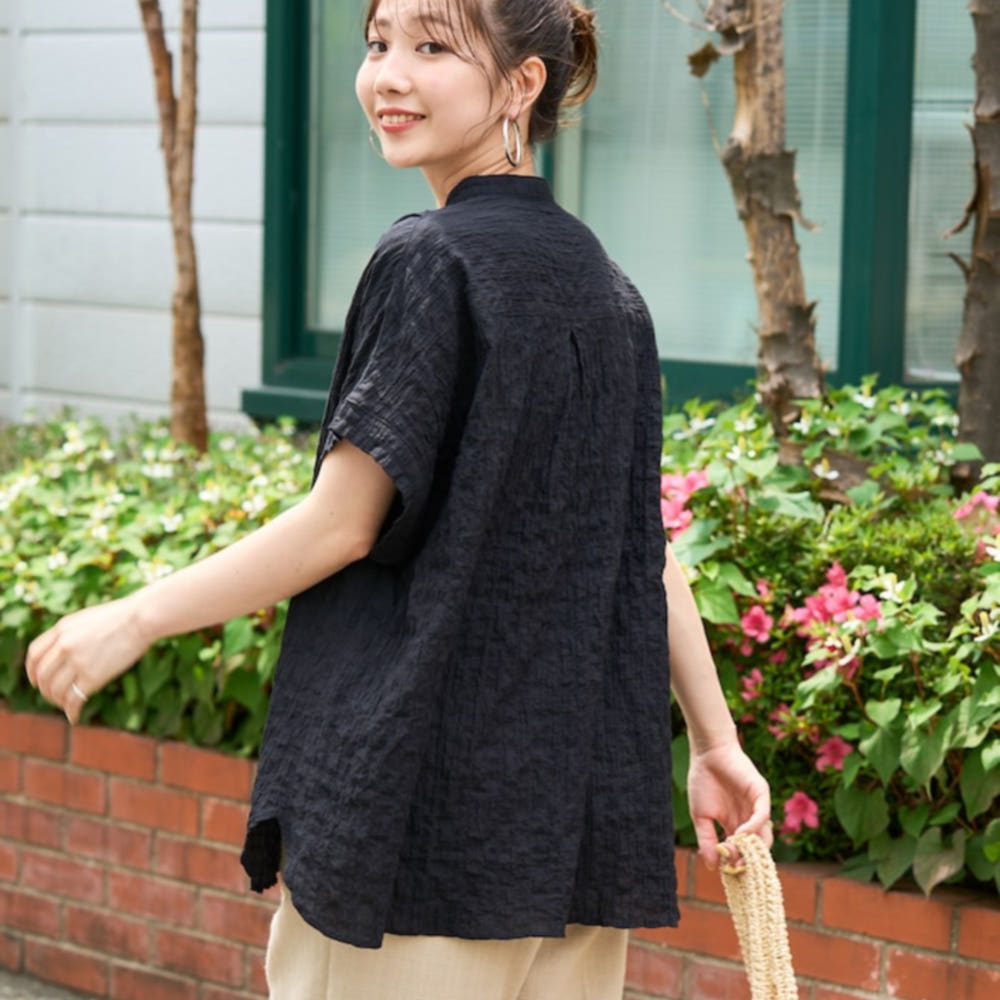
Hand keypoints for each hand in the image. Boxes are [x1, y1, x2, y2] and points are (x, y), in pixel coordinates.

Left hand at [25, 596, 149, 723]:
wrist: (142, 619)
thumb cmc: (122, 617)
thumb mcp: (88, 619)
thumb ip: (72, 634)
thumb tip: (65, 652)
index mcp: (62, 629)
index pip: (34, 654)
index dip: (32, 671)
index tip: (36, 680)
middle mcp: (64, 645)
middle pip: (42, 675)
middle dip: (45, 689)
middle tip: (53, 696)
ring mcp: (77, 661)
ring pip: (55, 690)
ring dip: (58, 701)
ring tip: (66, 704)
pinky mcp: (93, 677)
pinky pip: (74, 700)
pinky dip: (71, 712)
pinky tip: (74, 716)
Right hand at [687, 738, 772, 868]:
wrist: (707, 752)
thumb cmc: (703, 780)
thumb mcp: (701, 816)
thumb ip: (706, 840)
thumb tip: (712, 867)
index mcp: (735, 824)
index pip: (742, 851)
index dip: (735, 863)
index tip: (725, 872)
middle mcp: (749, 818)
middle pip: (757, 848)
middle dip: (746, 860)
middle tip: (734, 867)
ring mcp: (757, 807)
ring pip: (764, 835)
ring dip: (752, 848)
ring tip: (736, 853)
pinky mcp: (761, 794)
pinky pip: (763, 815)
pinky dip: (753, 828)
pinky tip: (739, 834)